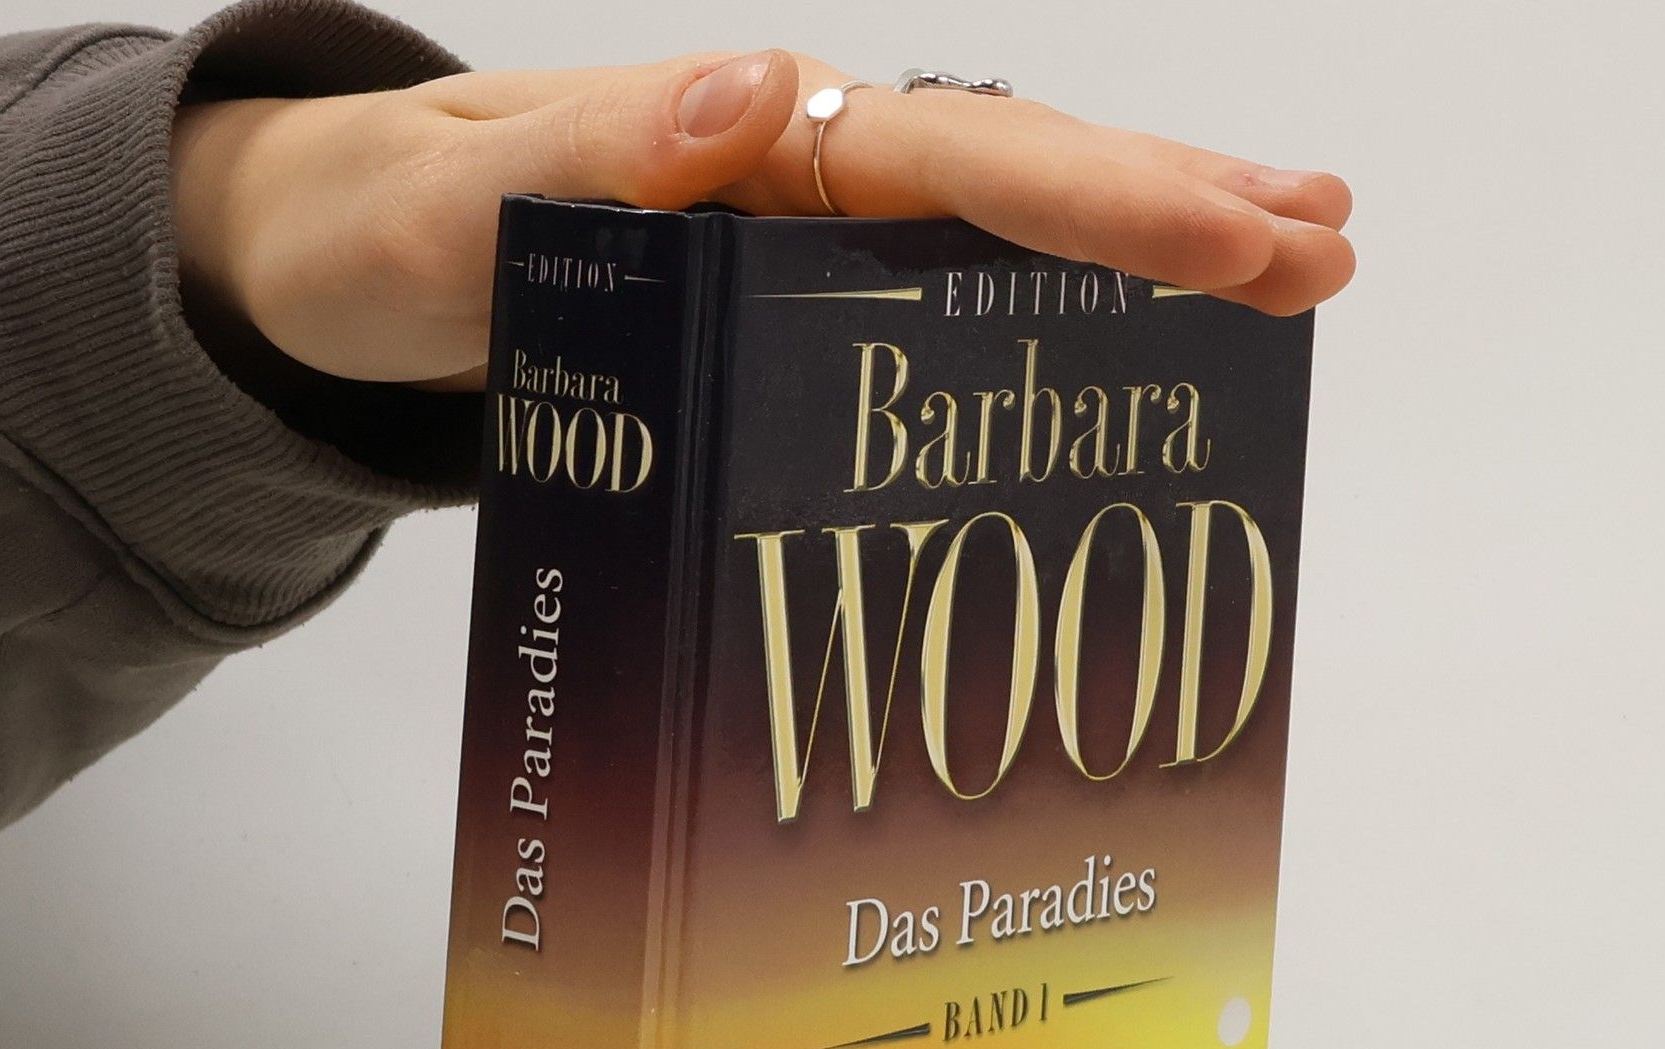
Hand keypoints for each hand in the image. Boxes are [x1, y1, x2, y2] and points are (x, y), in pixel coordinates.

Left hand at [171, 49, 1353, 389]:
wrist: (337, 268)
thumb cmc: (386, 238)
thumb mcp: (452, 210)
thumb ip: (586, 163)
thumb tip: (753, 90)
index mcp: (750, 144)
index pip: (962, 164)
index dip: (1108, 200)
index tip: (1243, 242)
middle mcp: (794, 173)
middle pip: (1019, 181)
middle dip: (1174, 214)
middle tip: (1326, 254)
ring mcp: (797, 236)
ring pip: (999, 232)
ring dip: (1141, 247)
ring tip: (1285, 270)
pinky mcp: (779, 299)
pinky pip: (936, 298)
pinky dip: (1040, 310)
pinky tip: (1112, 342)